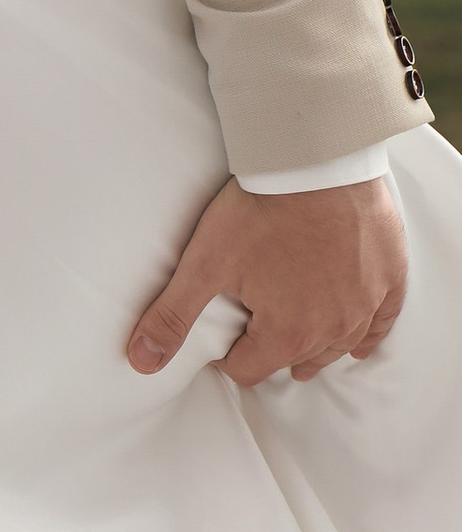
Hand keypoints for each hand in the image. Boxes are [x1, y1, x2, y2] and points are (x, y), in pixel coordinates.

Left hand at [127, 177, 407, 382]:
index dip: (229, 358)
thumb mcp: (205, 263)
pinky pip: (384, 321)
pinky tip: (360, 340)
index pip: (250, 369)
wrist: (315, 162)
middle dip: (273, 352)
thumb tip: (141, 362)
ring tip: (300, 348)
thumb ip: (173, 316)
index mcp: (288, 334)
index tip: (222, 344)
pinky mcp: (390, 276)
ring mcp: (367, 303)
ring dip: (319, 346)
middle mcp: (334, 328)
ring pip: (340, 346)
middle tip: (257, 336)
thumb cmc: (261, 210)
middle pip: (297, 359)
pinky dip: (369, 331)